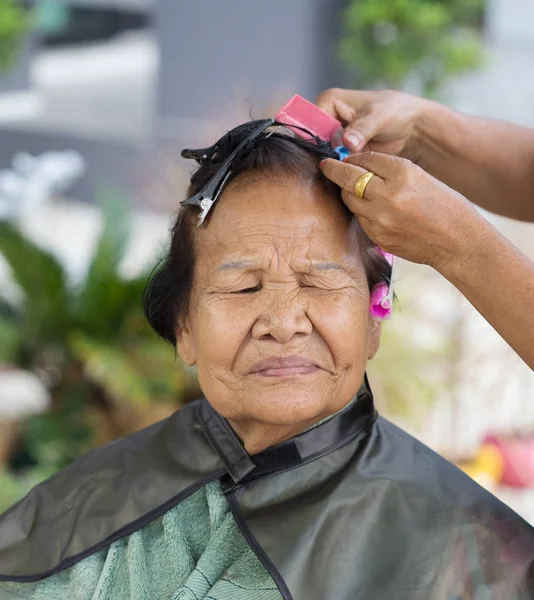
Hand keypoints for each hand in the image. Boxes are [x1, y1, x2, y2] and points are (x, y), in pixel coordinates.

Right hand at [315, 88, 427, 159]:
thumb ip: (362, 129)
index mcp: (329, 101)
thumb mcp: (379, 117)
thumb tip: (346, 143)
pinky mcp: (340, 151)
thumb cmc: (396, 112)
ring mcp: (332, 136)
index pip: (309, 120)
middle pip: (311, 138)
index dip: (313, 137)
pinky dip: (337, 168)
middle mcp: (326, 117)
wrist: (411, 127)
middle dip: (321, 153)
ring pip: (320, 152)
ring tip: (342, 169)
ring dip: (329, 162)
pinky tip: (346, 173)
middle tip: (335, 164)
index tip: (327, 152)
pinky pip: (332, 161)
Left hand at [319, 152, 483, 270]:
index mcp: (403, 173)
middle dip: (334, 170)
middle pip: (349, 177)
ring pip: (350, 199)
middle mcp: (388, 195)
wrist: (458, 241)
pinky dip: (360, 211)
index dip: (354, 157)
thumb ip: (390, 171)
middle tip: (326, 165)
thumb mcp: (421, 177)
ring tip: (349, 188)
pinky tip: (367, 209)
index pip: (366, 159)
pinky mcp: (378, 236)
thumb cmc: (444, 206)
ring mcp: (380, 218)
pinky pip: (360, 219)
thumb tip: (357, 165)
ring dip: (347, 192)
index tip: (344, 156)